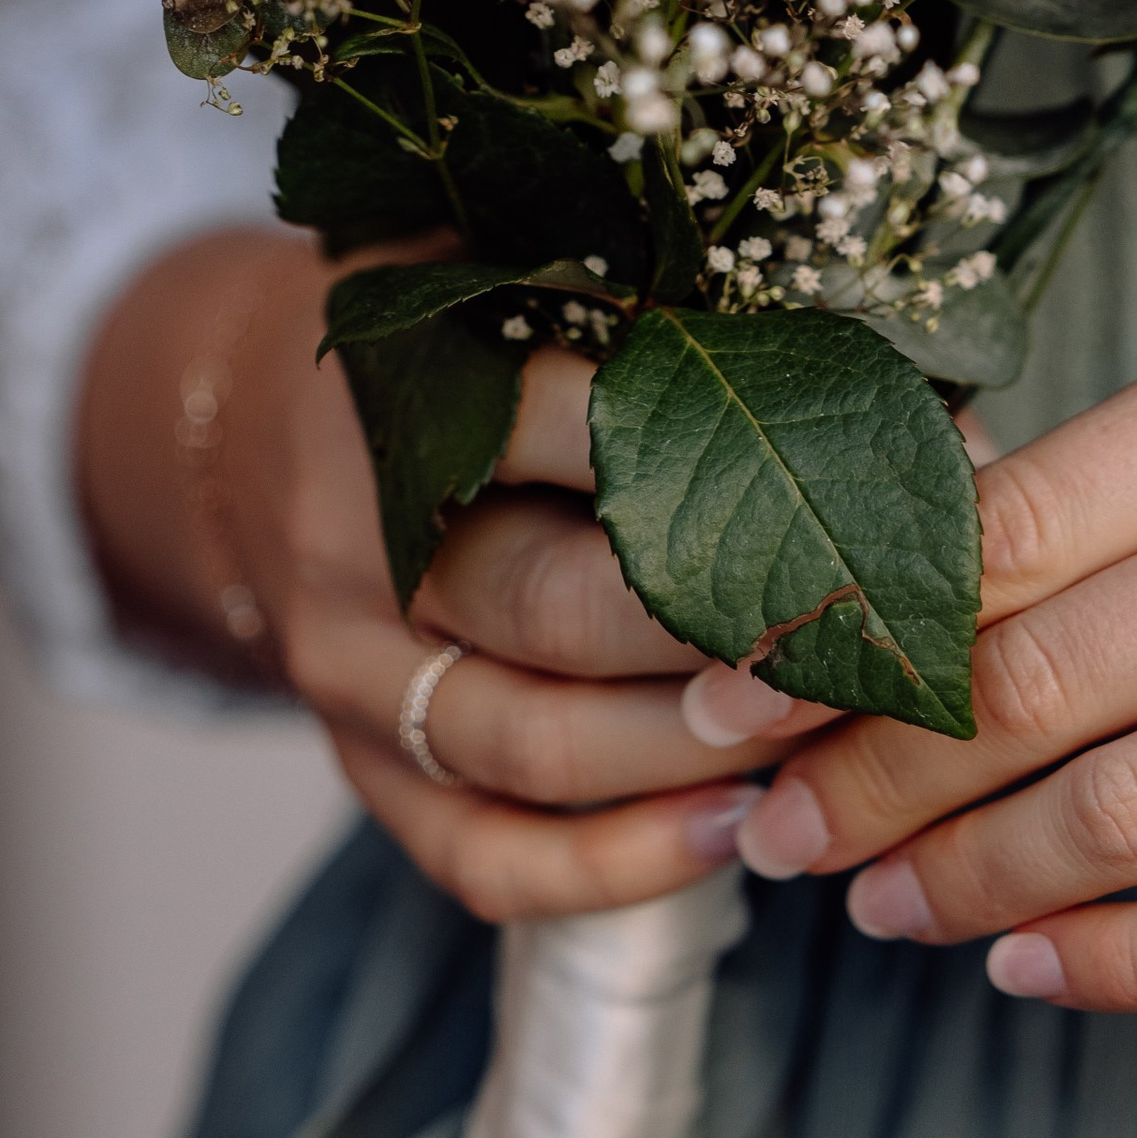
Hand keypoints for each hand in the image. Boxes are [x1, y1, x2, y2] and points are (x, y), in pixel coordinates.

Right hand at [78, 234, 834, 919]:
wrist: (243, 430)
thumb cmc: (430, 341)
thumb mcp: (506, 271)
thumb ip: (653, 306)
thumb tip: (893, 366)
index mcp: (400, 392)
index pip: (563, 429)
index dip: (720, 459)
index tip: (860, 482)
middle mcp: (359, 545)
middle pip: (558, 609)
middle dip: (727, 638)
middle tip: (865, 639)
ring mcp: (350, 676)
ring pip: (535, 748)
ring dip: (692, 757)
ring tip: (825, 740)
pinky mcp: (363, 771)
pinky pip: (485, 857)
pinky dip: (613, 866)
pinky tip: (728, 835)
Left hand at [731, 310, 1136, 1008]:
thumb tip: (927, 583)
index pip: (997, 521)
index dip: (834, 620)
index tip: (728, 678)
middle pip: (1023, 677)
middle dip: (859, 770)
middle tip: (768, 820)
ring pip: (1115, 815)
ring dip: (960, 879)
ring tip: (875, 905)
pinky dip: (1114, 968)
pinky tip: (1029, 974)